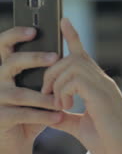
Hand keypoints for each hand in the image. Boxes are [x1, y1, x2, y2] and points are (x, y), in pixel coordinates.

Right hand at [0, 27, 61, 153]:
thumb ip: (48, 67)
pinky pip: (22, 114)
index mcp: (6, 66)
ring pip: (20, 92)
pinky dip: (42, 115)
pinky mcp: (0, 117)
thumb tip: (71, 47)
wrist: (18, 135)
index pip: (4, 44)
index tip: (34, 30)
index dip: (15, 34)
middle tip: (55, 57)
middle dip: (33, 58)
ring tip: (62, 100)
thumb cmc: (32, 104)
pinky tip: (58, 116)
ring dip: (44, 97)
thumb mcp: (38, 82)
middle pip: (11, 62)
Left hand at [42, 18, 121, 153]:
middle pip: (72, 57)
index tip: (63, 22)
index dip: (73, 37)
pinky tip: (67, 107)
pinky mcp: (101, 93)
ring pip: (72, 65)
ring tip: (59, 104)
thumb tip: (50, 112)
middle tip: (48, 95)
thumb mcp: (79, 125)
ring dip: (57, 84)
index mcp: (98, 85)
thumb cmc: (107, 139)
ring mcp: (103, 85)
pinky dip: (63, 92)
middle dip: (52, 72)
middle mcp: (102, 81)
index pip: (83, 55)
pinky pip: (75, 79)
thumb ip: (65, 115)